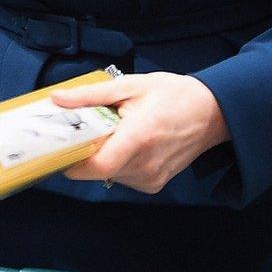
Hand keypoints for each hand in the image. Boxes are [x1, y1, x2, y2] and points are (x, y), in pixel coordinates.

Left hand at [51, 72, 230, 193]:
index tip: (63, 147)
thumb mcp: (131, 86)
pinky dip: (118, 164)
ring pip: (107, 176)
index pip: (95, 166)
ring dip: (103, 158)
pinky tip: (131, 146)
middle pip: (97, 171)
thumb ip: (91, 95)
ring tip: (117, 135)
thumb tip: (57, 99)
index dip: (73, 161)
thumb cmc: (174, 95)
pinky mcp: (154, 185)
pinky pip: (122, 178)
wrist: (214, 112)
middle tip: (90, 132)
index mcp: (138, 138)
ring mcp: (150, 178)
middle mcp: (145, 164)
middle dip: (86, 154)